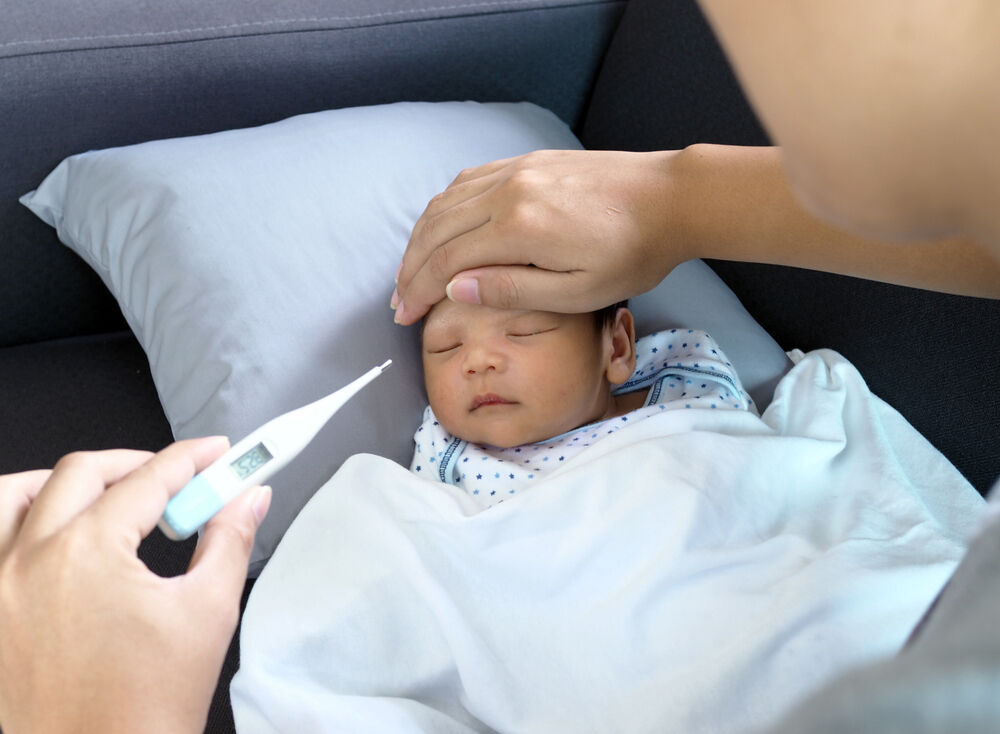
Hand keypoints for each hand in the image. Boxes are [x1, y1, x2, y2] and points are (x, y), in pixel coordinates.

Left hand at [0, 438, 270, 733]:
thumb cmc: (146, 709)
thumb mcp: (206, 614)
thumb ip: (230, 540)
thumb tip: (249, 498)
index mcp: (86, 556)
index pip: (147, 480)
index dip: (190, 459)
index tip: (216, 455)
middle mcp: (28, 563)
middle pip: (81, 473)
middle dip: (137, 465)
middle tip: (178, 481)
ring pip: (14, 496)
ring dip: (65, 484)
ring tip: (109, 497)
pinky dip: (21, 521)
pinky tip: (54, 533)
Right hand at [393, 149, 687, 323]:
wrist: (671, 198)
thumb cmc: (633, 253)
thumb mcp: (577, 292)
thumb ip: (512, 290)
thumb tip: (453, 288)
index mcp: (518, 227)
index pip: (446, 260)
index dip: (418, 290)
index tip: (404, 316)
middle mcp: (508, 191)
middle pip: (436, 230)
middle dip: (410, 268)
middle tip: (398, 301)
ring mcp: (516, 170)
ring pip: (446, 202)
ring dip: (421, 237)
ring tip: (410, 269)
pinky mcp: (527, 161)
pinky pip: (468, 181)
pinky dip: (443, 207)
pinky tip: (440, 226)